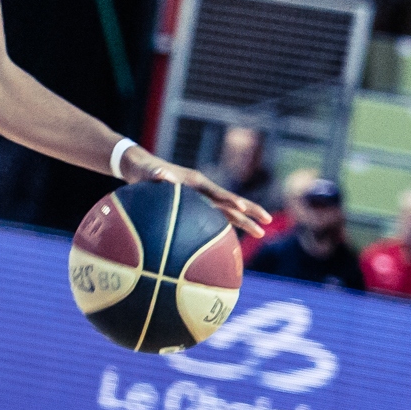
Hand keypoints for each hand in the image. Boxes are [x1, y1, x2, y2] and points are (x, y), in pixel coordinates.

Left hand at [116, 144, 273, 237]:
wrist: (143, 169)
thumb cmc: (144, 171)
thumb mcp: (147, 172)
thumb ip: (156, 175)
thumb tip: (162, 176)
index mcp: (194, 181)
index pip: (216, 192)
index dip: (230, 199)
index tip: (242, 207)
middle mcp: (203, 189)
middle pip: (231, 202)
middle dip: (250, 211)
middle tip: (268, 221)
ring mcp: (202, 197)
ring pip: (228, 211)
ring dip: (245, 221)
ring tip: (261, 233)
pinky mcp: (198, 205)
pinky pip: (216, 217)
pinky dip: (228, 225)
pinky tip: (235, 240)